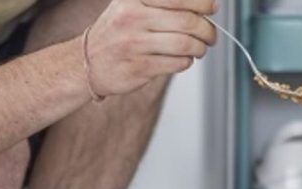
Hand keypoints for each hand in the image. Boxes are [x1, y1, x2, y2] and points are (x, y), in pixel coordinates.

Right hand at [85, 0, 217, 97]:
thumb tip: (205, 2)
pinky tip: (182, 58)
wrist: (88, 61)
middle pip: (187, 22)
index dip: (202, 2)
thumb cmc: (119, 31)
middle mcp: (132, 18)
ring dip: (199, 48)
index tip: (213, 7)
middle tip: (211, 35)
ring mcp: (134, 44)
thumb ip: (165, 2)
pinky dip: (186, 62)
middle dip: (207, 30)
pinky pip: (176, 64)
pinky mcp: (138, 67)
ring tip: (199, 48)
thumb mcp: (134, 5)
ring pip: (185, 45)